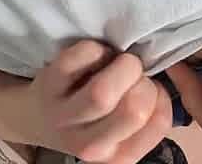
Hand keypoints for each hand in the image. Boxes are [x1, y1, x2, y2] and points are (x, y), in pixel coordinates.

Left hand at [25, 41, 172, 163]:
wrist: (35, 115)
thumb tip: (167, 80)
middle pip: (134, 110)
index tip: (144, 89)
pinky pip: (84, 56)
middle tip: (131, 75)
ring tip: (117, 62)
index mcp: (117, 156)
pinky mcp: (48, 84)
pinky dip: (98, 47)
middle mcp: (89, 145)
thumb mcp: (120, 129)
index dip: (159, 94)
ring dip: (122, 65)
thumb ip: (148, 113)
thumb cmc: (89, 118)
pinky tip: (95, 56)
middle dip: (142, 80)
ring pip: (102, 92)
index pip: (159, 121)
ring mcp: (64, 117)